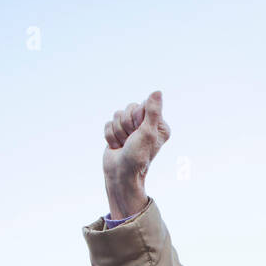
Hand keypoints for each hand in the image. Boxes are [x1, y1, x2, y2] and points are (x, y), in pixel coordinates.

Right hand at [102, 91, 170, 218]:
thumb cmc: (137, 156)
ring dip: (117, 132)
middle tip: (130, 140)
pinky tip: (117, 147)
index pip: (142, 105)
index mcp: (158, 124)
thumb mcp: (147, 132)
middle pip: (128, 108)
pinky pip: (108, 124)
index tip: (138, 132)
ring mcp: (131, 129)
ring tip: (124, 145)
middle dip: (126, 125)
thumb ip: (152, 111)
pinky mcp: (117, 132)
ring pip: (116, 115)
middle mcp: (146, 125)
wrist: (120, 174)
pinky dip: (110, 136)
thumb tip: (157, 91)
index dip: (136, 117)